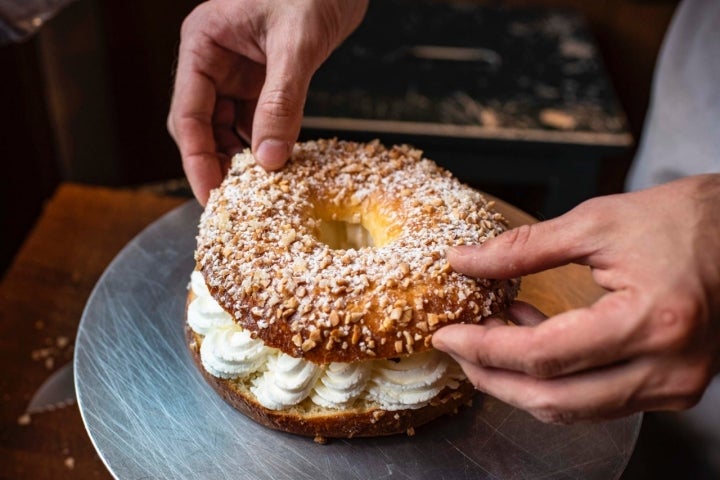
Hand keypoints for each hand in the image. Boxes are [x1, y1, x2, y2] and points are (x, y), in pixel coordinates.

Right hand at [167, 0, 367, 203]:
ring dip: (242, 159)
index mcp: (203, 45)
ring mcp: (238, 73)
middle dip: (217, 165)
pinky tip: (277, 165)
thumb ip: (281, 101)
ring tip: (256, 191)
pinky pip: (257, 122)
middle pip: (203, 128)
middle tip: (234, 203)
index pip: (188, 115)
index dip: (198, 160)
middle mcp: (213, 62)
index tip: (211, 196)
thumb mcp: (296, 44)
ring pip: (229, 129)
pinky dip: (265, 145)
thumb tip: (271, 159)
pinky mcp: (263, 81)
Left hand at [433, 174, 719, 422]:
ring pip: (575, 410)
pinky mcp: (674, 388)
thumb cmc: (684, 219)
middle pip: (555, 400)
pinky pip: (598, 400)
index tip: (446, 335)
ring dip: (522, 382)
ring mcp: (674, 386)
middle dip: (494, 378)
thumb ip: (523, 248)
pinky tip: (532, 339)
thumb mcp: (596, 221)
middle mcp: (666, 368)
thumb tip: (465, 261)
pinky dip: (557, 379)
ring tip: (491, 339)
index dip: (485, 349)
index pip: (544, 356)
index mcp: (650, 321)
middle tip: (459, 347)